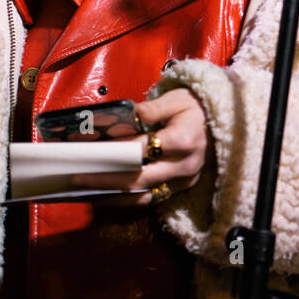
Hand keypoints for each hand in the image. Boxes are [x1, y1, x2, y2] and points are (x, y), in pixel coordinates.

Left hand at [68, 89, 215, 206]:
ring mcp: (184, 180)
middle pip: (139, 178)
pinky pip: (151, 198)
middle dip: (105, 179)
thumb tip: (126, 116)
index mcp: (183, 139)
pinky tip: (106, 194)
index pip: (141, 149)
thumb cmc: (195, 107)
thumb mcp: (176, 99)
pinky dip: (127, 199)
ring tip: (85, 190)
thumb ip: (151, 109)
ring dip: (113, 195)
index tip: (89, 152)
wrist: (221, 121)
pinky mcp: (181, 188)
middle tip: (77, 177)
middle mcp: (184, 165)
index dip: (114, 151)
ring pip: (143, 195)